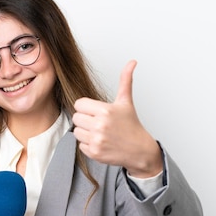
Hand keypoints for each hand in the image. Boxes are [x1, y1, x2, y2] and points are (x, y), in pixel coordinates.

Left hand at [72, 60, 162, 177]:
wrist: (139, 150)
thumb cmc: (131, 125)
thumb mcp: (126, 102)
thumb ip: (125, 80)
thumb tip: (132, 62)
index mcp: (105, 110)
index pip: (78, 104)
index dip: (86, 107)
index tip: (95, 111)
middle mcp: (100, 125)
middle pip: (76, 118)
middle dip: (85, 119)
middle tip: (97, 122)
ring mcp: (96, 140)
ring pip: (76, 132)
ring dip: (85, 132)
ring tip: (99, 132)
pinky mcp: (94, 152)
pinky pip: (80, 145)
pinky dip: (88, 144)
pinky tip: (100, 142)